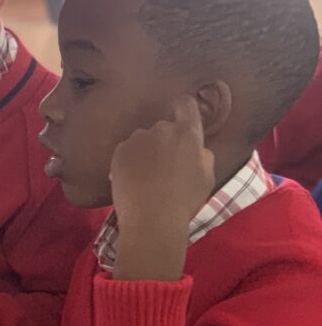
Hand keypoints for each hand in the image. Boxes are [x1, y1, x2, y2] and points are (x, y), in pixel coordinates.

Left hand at [110, 97, 214, 280]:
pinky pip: (126, 151)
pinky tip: (133, 182)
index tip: (181, 122)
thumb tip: (195, 148)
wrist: (151, 220)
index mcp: (187, 133)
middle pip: (163, 127)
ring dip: (145, 152)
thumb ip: (202, 155)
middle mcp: (161, 129)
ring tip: (146, 179)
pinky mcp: (118, 152)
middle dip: (164, 142)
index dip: (183, 110)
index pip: (185, 104)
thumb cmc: (184, 201)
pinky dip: (129, 162)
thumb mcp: (207, 177)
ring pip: (143, 140)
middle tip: (164, 168)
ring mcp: (137, 139)